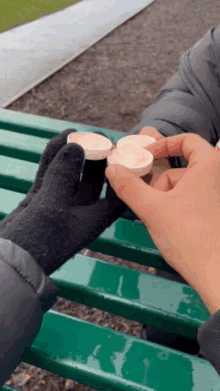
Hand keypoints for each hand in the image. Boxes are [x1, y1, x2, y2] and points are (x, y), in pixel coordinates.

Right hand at [0, 129, 125, 275]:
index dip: (123, 175)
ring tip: (74, 132)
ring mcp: (60, 203)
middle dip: (96, 158)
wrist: (8, 259)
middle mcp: (81, 210)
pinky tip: (58, 141)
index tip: (123, 154)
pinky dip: (53, 159)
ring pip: (71, 174)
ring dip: (73, 154)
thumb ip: (63, 175)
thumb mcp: (53, 206)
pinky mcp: (42, 199)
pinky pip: (51, 174)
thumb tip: (75, 146)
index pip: (117, 195)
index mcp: (94, 218)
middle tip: (96, 136)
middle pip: (94, 180)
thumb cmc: (38, 239)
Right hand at [106, 133, 219, 313]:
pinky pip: (193, 199)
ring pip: (184, 187)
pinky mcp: (215, 210)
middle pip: (180, 169)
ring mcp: (218, 194)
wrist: (214, 272)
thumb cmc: (189, 237)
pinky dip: (179, 207)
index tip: (145, 158)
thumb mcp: (152, 208)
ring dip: (168, 199)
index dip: (162, 146)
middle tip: (151, 203)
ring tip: (164, 221)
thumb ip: (129, 186)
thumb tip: (112, 169)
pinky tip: (174, 226)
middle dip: (161, 185)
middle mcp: (219, 176)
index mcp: (210, 165)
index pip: (186, 140)